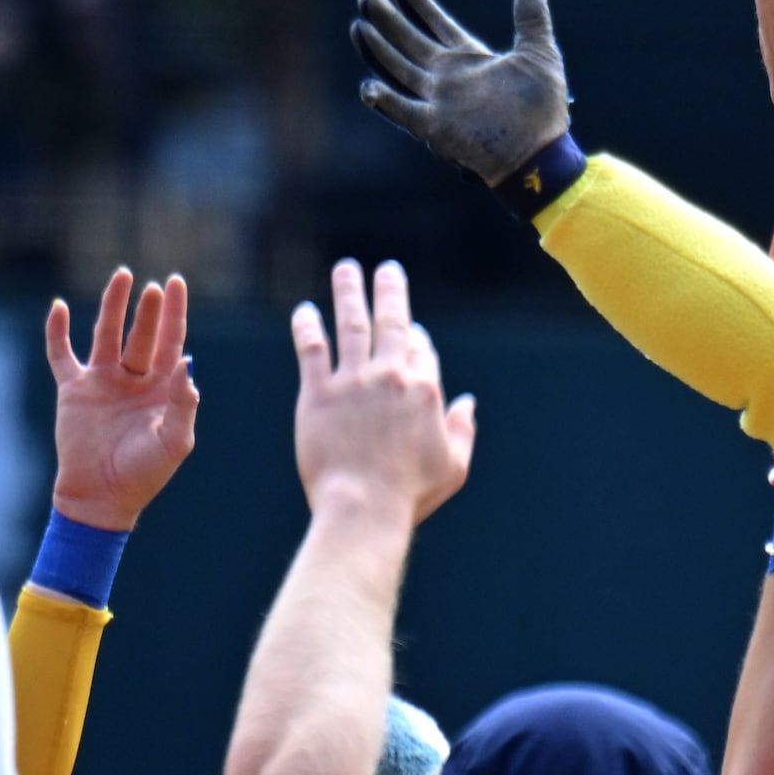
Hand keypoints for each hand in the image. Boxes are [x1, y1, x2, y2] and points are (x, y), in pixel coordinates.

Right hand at [49, 269, 197, 531]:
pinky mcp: (73, 390)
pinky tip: (59, 307)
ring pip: (107, 334)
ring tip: (122, 276)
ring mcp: (102, 382)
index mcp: (161, 389)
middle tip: (154, 286)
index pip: (171, 341)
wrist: (100, 497)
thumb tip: (185, 361)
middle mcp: (133, 380)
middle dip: (148, 310)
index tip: (175, 283)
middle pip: (142, 334)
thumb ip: (183, 402)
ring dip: (113, 306)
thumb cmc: (143, 474)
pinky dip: (58, 332)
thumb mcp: (174, 441)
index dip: (174, 312)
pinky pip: (62, 355)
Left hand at [290, 260, 473, 523]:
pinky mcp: (319, 393)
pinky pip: (313, 349)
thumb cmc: (410, 493)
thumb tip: (469, 402)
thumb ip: (464, 430)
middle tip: (387, 269)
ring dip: (350, 293)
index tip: (411, 332)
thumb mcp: (454, 466)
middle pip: (393, 323)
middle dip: (391, 291)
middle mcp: (392, 377)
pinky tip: (304, 311)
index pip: (423, 350)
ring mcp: (354, 382)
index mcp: (426, 391)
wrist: (364, 505)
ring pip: (352, 325)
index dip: (417, 339)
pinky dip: (308, 327)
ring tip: (347, 269)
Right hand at [353, 0, 572, 187]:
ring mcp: (439, 102)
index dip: (417, 2)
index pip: (436, 23)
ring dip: (379, 50)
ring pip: (399, 70)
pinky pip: (403, 112)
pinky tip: (368, 87)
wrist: (541, 153)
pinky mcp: (435, 127)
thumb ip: (532, 21)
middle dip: (388, 20)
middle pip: (409, 42)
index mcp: (470, 58)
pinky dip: (385, 102)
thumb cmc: (542, 109)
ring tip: (359, 27)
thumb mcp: (540, 55)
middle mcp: (448, 77)